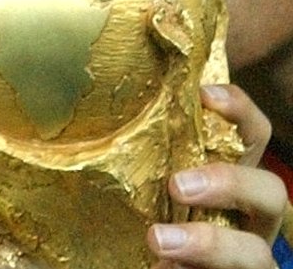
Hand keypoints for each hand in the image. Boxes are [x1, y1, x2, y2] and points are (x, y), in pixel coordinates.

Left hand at [148, 84, 286, 268]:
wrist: (141, 262)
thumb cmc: (144, 222)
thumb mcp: (143, 186)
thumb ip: (135, 160)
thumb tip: (76, 128)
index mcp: (230, 180)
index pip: (250, 134)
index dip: (239, 110)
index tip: (204, 95)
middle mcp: (250, 218)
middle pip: (271, 190)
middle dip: (231, 182)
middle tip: (177, 185)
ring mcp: (250, 258)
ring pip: (258, 252)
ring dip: (211, 244)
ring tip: (158, 240)